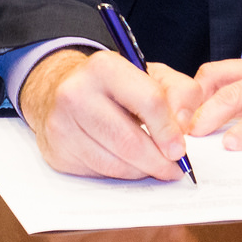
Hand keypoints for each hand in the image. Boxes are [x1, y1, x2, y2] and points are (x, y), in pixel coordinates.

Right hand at [18, 48, 196, 181]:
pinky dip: (120, 173)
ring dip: (141, 171)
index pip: (149, 101)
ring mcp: (62, 124)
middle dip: (159, 161)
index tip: (180, 149)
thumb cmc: (114, 86)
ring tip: (152, 165)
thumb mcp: (152, 75)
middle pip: (130, 141)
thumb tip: (183, 126)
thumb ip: (181, 93)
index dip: (169, 130)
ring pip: (115, 163)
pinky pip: (99, 173)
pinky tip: (126, 162)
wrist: (62, 90)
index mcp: (104, 67)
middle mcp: (77, 93)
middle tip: (173, 168)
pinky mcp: (58, 151)